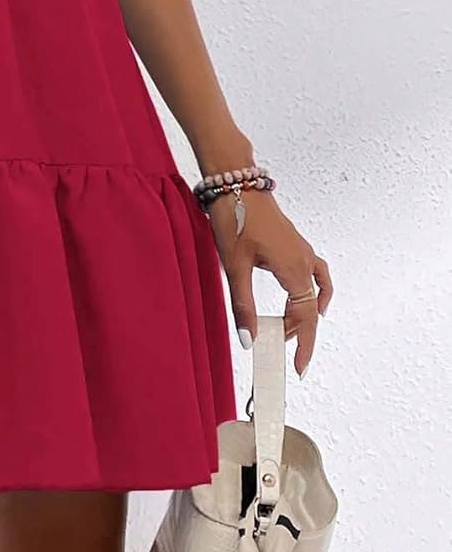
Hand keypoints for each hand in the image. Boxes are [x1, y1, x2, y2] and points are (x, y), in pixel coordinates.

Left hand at [207, 187, 332, 378]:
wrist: (235, 183)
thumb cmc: (234, 219)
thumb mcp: (234, 266)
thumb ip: (243, 305)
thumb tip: (249, 339)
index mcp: (293, 269)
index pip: (304, 318)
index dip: (302, 345)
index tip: (297, 368)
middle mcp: (304, 261)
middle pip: (310, 309)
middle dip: (298, 333)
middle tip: (282, 351)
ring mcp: (302, 251)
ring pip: (313, 293)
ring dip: (302, 314)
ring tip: (285, 329)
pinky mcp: (295, 244)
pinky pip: (316, 273)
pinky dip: (316, 290)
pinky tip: (308, 298)